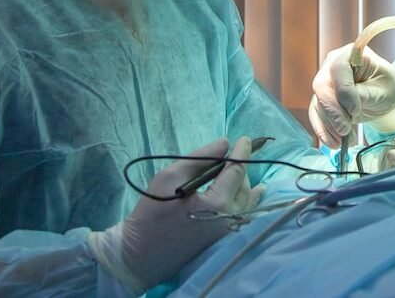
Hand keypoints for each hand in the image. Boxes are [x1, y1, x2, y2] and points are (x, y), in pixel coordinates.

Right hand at [87, 137, 263, 293]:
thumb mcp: (171, 176)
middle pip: (244, 187)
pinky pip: (244, 216)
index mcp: (218, 203)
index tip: (245, 139)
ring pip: (247, 203)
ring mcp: (229, 233)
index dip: (243, 152)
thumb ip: (201, 158)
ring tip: (242, 171)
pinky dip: (248, 202)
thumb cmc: (152, 213)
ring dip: (244, 185)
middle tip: (230, 156)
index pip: (238, 171)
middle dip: (240, 169)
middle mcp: (230, 220)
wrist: (140, 255)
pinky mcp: (223, 241)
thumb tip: (225, 144)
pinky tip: (254, 193)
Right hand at [308, 44, 394, 146]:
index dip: (344, 92)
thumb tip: (346, 107)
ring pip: (318, 104)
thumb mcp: (383, 89)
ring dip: (329, 126)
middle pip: (322, 87)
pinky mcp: (322, 99)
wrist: (385, 95)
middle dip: (333, 112)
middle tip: (345, 131)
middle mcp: (332, 65)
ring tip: (344, 142)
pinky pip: (316, 115)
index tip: (355, 111)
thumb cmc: (388, 86)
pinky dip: (324, 131)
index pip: (338, 70)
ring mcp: (325, 82)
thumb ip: (363, 95)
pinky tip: (334, 143)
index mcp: (350, 54)